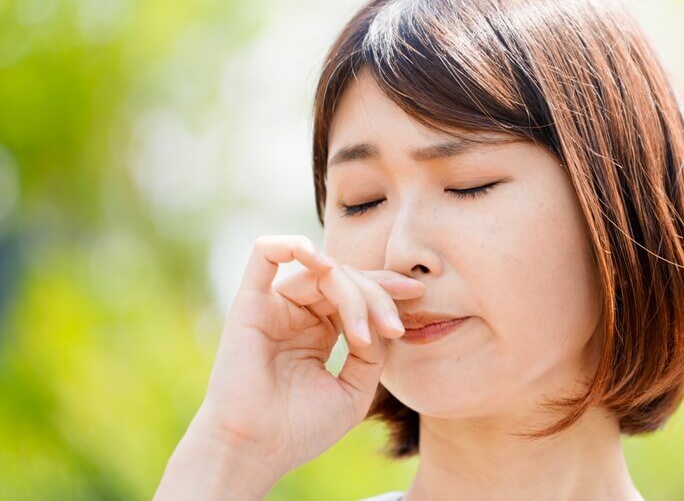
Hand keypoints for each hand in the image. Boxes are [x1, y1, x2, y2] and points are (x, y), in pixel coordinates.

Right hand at [155, 234, 423, 498]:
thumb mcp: (356, 388)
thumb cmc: (301, 429)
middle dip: (377, 296)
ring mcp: (274, 306)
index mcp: (319, 330)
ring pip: (322, 271)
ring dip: (352, 293)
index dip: (387, 287)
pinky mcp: (250, 304)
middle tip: (396, 327)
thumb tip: (384, 318)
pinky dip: (292, 246)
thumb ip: (374, 349)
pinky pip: (264, 254)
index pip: (357, 291)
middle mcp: (297, 313)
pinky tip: (321, 262)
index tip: (418, 294)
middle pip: (346, 278)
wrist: (258, 451)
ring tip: (364, 330)